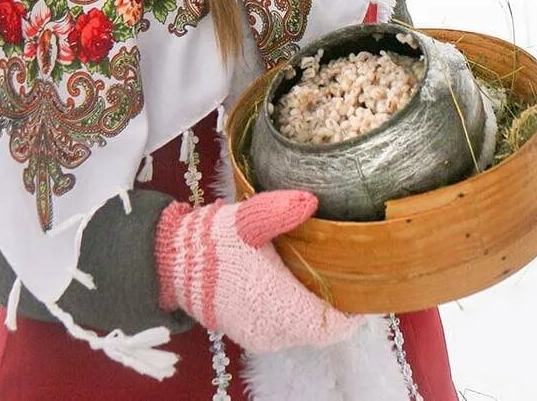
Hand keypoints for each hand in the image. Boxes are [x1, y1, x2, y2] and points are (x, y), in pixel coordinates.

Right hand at [155, 190, 361, 352]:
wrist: (172, 263)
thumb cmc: (213, 241)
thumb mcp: (248, 218)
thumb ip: (281, 210)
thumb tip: (311, 200)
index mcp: (278, 306)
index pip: (332, 326)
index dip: (354, 311)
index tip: (365, 287)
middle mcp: (273, 331)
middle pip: (321, 330)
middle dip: (337, 307)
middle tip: (349, 276)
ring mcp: (259, 337)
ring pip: (303, 331)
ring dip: (316, 311)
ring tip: (326, 277)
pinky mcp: (248, 334)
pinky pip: (285, 331)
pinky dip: (296, 314)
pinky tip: (297, 285)